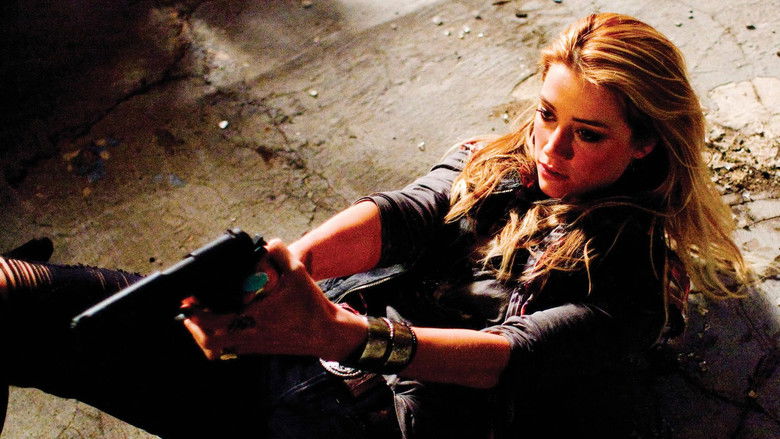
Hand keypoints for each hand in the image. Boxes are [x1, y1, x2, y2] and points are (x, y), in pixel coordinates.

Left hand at [182, 239, 364, 360]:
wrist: (326, 333)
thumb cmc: (311, 306)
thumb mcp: (299, 273)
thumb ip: (281, 253)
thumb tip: (267, 243)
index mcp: (255, 316)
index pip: (215, 320)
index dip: (196, 312)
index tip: (189, 300)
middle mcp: (250, 334)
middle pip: (208, 339)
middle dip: (193, 326)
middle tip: (188, 311)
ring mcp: (252, 345)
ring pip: (215, 348)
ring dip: (203, 335)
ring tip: (198, 319)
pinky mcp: (257, 351)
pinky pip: (228, 350)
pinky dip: (218, 341)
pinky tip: (220, 326)